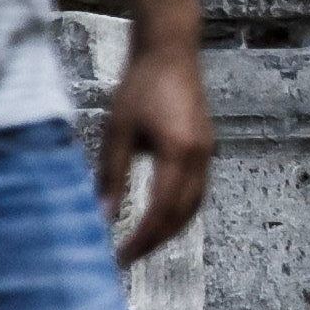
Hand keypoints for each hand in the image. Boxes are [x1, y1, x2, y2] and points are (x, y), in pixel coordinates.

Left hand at [97, 41, 212, 257]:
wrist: (170, 52)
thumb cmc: (140, 85)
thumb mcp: (117, 132)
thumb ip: (112, 176)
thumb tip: (102, 216)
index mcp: (179, 155)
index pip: (161, 211)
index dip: (142, 239)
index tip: (121, 256)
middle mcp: (200, 159)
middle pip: (182, 215)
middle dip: (156, 240)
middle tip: (129, 256)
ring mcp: (207, 154)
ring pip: (194, 206)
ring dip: (170, 228)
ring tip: (144, 242)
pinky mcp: (205, 148)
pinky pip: (197, 191)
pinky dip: (180, 210)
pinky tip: (160, 214)